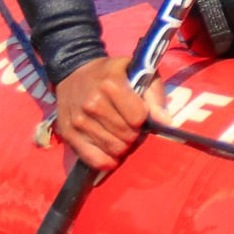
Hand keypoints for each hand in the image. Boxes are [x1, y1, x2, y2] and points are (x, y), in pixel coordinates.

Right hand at [53, 56, 162, 170]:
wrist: (75, 72)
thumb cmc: (113, 73)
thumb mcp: (139, 72)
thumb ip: (154, 95)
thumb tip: (165, 122)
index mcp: (111, 85)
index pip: (138, 117)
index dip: (142, 119)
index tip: (138, 114)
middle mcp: (93, 103)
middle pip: (127, 134)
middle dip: (133, 133)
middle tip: (129, 125)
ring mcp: (79, 120)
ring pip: (113, 148)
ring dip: (122, 145)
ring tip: (119, 134)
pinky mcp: (68, 134)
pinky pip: (93, 159)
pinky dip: (106, 161)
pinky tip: (111, 155)